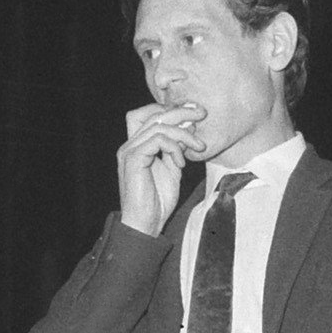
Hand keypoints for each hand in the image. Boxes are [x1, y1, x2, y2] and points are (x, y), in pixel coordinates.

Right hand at [117, 103, 204, 235]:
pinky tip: (181, 162)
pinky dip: (174, 147)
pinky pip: (157, 140)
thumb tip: (188, 127)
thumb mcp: (172, 168)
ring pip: (158, 125)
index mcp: (137, 145)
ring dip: (184, 133)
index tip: (193, 114)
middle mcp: (130, 144)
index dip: (169, 109)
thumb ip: (176, 148)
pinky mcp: (133, 159)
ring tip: (199, 146)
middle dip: (181, 111)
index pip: (147, 113)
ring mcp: (129, 151)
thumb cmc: (158, 200)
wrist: (146, 224)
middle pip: (154, 114)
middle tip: (202, 114)